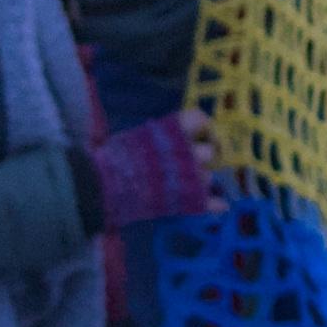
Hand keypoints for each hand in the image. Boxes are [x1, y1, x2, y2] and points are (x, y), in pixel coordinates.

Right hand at [90, 112, 217, 232]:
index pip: (201, 120)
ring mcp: (191, 176)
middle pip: (209, 152)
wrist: (105, 186)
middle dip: (202, 159)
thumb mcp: (139, 138)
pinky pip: (211, 201)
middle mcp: (188, 150)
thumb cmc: (116, 159)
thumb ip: (162, 139)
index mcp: (173, 130)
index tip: (204, 137)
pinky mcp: (189, 200)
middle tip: (192, 166)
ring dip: (201, 182)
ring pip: (209, 177)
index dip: (206, 129)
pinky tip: (220, 206)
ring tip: (183, 187)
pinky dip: (216, 204)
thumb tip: (176, 140)